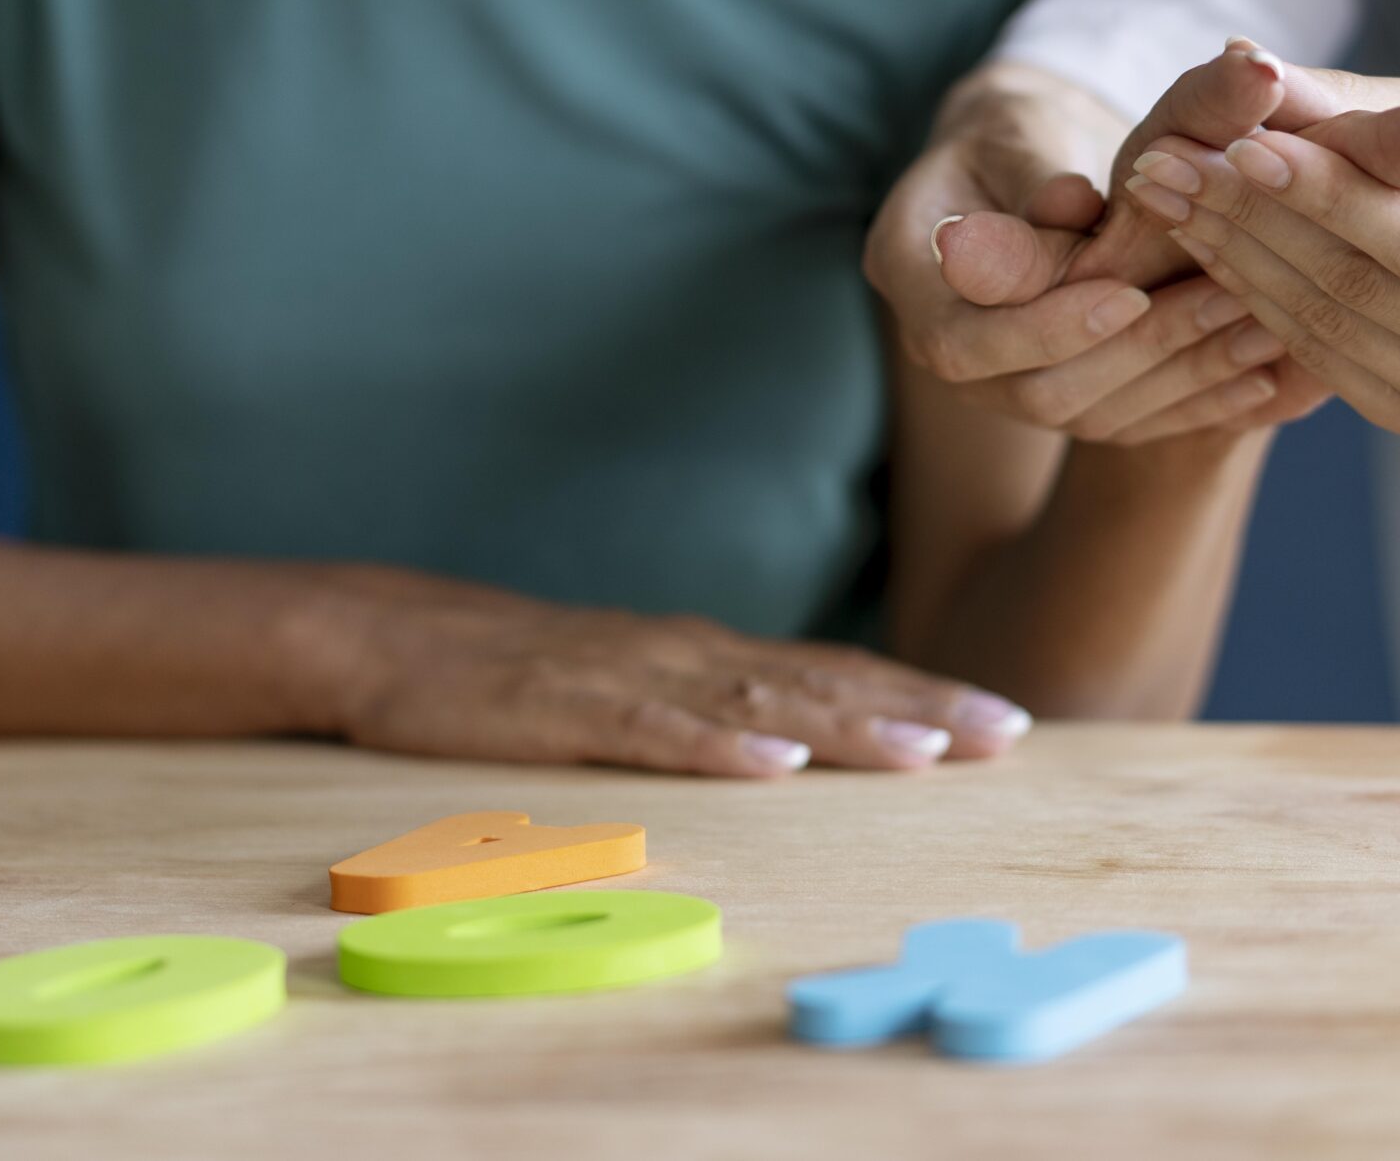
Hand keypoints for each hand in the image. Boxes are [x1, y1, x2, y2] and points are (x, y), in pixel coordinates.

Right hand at [336, 578, 1034, 778]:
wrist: (392, 637)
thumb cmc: (519, 674)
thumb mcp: (631, 686)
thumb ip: (709, 704)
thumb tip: (802, 736)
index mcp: (703, 653)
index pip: (833, 671)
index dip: (920, 694)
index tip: (1007, 720)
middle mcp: (683, 653)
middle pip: (819, 680)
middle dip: (917, 707)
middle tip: (1003, 732)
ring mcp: (627, 676)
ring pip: (755, 701)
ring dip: (843, 725)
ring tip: (922, 752)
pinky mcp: (567, 707)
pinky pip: (653, 730)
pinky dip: (717, 745)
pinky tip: (772, 762)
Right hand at [868, 65, 1275, 438]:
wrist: (1023, 167)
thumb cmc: (1018, 129)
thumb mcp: (1021, 128)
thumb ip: (1041, 170)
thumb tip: (1071, 202)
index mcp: (907, 269)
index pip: (963, 339)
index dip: (1044, 327)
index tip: (1127, 291)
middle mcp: (942, 342)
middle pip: (1032, 390)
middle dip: (1135, 352)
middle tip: (1224, 300)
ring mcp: (999, 383)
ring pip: (1087, 414)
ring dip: (1181, 378)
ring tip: (1262, 329)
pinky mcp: (1058, 396)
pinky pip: (1127, 422)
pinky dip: (1198, 402)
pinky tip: (1266, 375)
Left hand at [1121, 123, 1399, 442]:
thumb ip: (1347, 100)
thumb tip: (1241, 59)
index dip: (1327, 196)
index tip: (1237, 146)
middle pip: (1368, 292)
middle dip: (1257, 222)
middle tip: (1165, 165)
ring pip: (1328, 329)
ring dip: (1233, 258)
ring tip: (1163, 194)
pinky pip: (1317, 357)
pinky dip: (1250, 296)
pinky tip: (1198, 240)